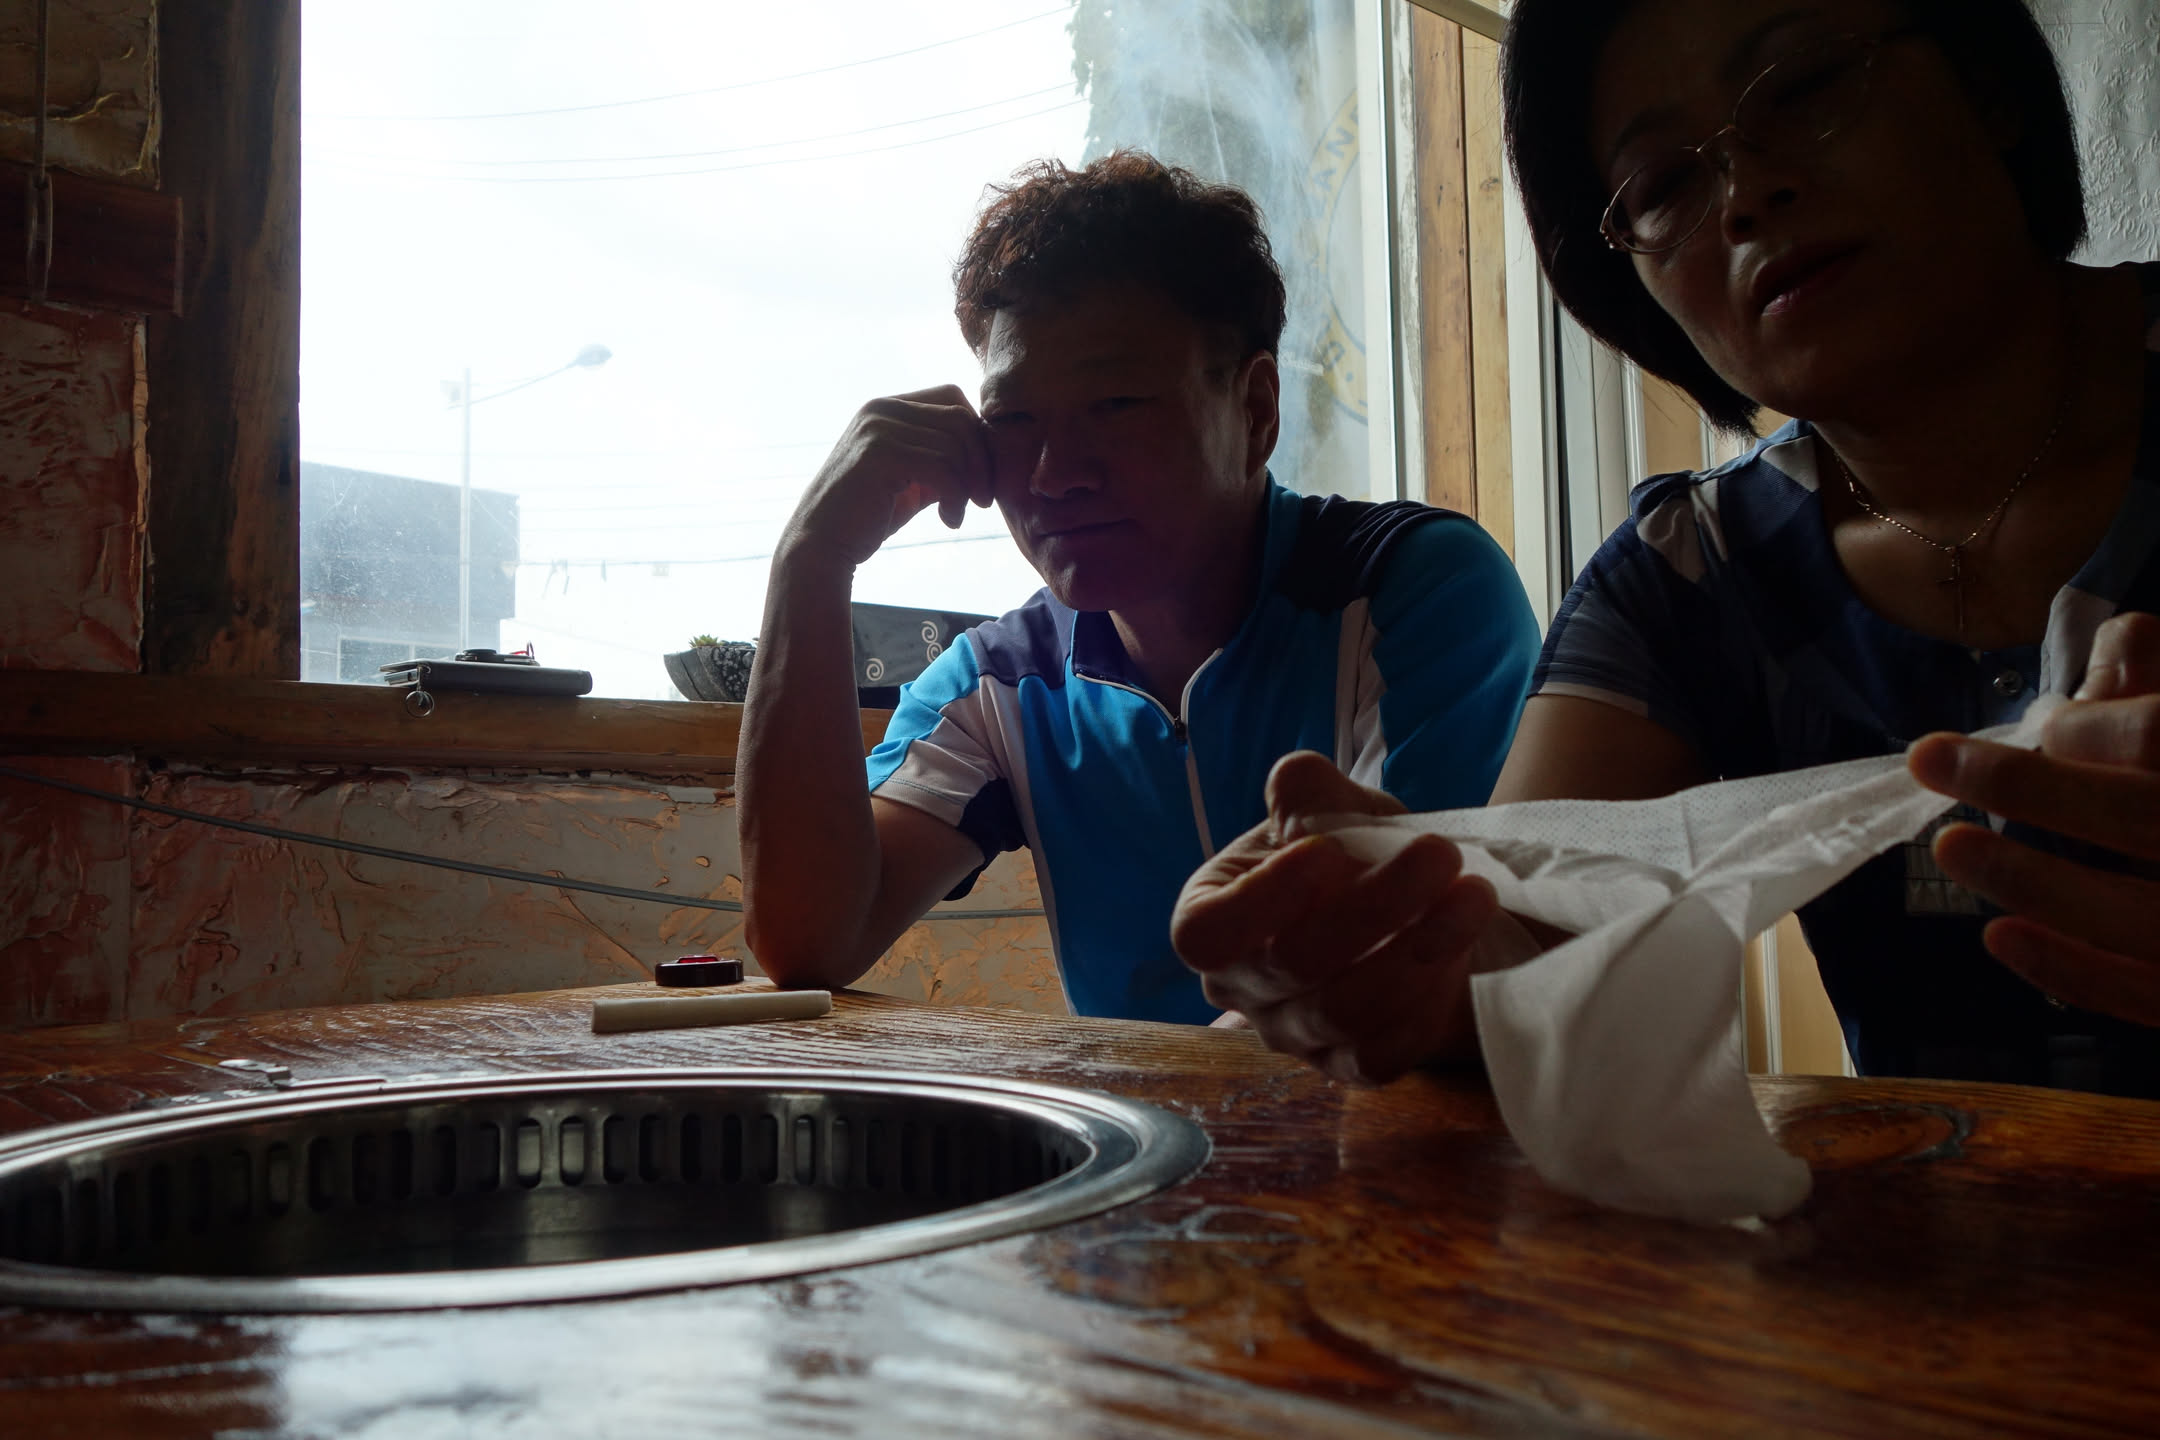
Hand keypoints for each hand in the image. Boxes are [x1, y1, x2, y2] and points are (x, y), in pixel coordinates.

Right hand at [781, 386, 994, 569]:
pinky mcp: (880, 455)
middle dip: (981, 461)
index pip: (952, 398)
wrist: (821, 547)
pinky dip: (956, 496)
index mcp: (886, 407)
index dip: (976, 436)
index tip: (979, 479)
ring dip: (968, 485)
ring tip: (955, 516)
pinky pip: (944, 467)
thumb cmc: (867, 518)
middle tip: (982, 500)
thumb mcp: (911, 480)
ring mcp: (878, 428)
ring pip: (956, 444)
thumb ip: (940, 459)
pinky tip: (948, 520)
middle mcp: (880, 409)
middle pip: (960, 418)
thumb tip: (987, 450)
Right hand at [1171, 752, 1497, 1084]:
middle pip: (1291, 964)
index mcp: (1212, 916)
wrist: (1411, 910)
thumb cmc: (1353, 855)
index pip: (1207, 933)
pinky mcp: (1350, 1067)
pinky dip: (1427, 1001)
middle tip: (1440, 854)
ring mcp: (1294, 1034)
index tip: (1325, 854)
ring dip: (1417, 950)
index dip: (1262, 899)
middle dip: (1374, 906)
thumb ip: (1308, 791)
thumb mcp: (1332, 808)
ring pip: (1343, 1011)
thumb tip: (1299, 784)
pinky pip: (1382, 1054)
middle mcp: (1242, 986)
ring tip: (1474, 895)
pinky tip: (1463, 948)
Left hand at [1909, 613, 2159, 1023]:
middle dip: (2027, 787)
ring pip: (2135, 916)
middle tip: (1932, 758)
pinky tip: (2001, 936)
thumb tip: (2113, 649)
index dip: (2092, 729)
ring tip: (1951, 848)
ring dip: (2031, 879)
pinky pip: (2147, 996)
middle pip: (2143, 816)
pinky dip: (2072, 969)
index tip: (2046, 725)